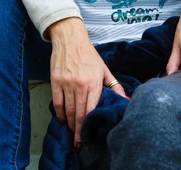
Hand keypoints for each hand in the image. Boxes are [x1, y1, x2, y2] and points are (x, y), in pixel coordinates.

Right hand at [49, 17, 126, 148]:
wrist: (70, 39)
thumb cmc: (88, 54)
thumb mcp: (104, 69)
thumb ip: (114, 85)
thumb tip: (125, 99)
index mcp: (94, 82)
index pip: (91, 110)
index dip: (89, 126)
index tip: (89, 138)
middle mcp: (80, 84)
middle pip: (78, 114)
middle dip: (78, 131)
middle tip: (80, 142)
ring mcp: (67, 83)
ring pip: (67, 111)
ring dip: (69, 124)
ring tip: (72, 132)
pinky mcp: (55, 81)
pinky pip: (57, 103)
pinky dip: (60, 114)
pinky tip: (63, 118)